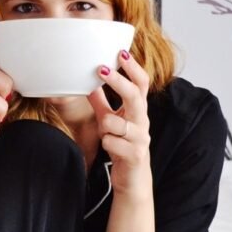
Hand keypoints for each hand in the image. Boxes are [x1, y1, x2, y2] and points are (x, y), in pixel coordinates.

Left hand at [88, 49, 151, 197]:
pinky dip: (105, 143)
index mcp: (138, 110)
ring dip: (105, 125)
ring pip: (116, 123)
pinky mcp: (134, 154)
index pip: (141, 84)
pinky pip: (111, 142)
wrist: (132, 178)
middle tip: (101, 69)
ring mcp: (140, 138)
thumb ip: (101, 103)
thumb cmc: (122, 145)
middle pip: (135, 96)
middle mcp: (142, 121)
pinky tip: (108, 148)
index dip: (133, 68)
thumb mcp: (110, 120)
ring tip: (104, 132)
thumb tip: (89, 83)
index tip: (121, 53)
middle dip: (118, 82)